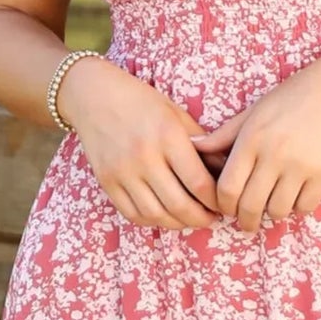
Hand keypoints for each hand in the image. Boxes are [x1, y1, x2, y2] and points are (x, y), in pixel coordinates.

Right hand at [57, 56, 226, 230]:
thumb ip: (202, 144)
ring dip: (178, 224)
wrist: (93, 96)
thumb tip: (227, 172)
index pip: (199, 183)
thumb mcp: (176, 113)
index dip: (216, 201)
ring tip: (190, 219)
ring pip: (156, 215)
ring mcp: (122, 172)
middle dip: (201, 218)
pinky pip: (132, 214)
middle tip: (212, 218)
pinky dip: (152, 221)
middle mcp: (144, 156)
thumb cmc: (140, 102)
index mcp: (168, 136)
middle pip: (179, 205)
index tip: (224, 203)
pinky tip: (164, 215)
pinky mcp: (106, 181)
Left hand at [187, 44, 320, 231]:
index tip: (228, 209)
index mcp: (251, 139)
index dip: (224, 206)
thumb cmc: (290, 98)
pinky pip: (304, 207)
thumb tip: (193, 148)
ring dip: (273, 214)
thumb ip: (223, 135)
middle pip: (250, 206)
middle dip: (245, 220)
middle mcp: (273, 154)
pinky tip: (295, 198)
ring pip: (278, 210)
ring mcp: (300, 165)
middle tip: (247, 222)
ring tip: (272, 207)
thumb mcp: (252, 113)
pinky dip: (297, 208)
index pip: (227, 188)